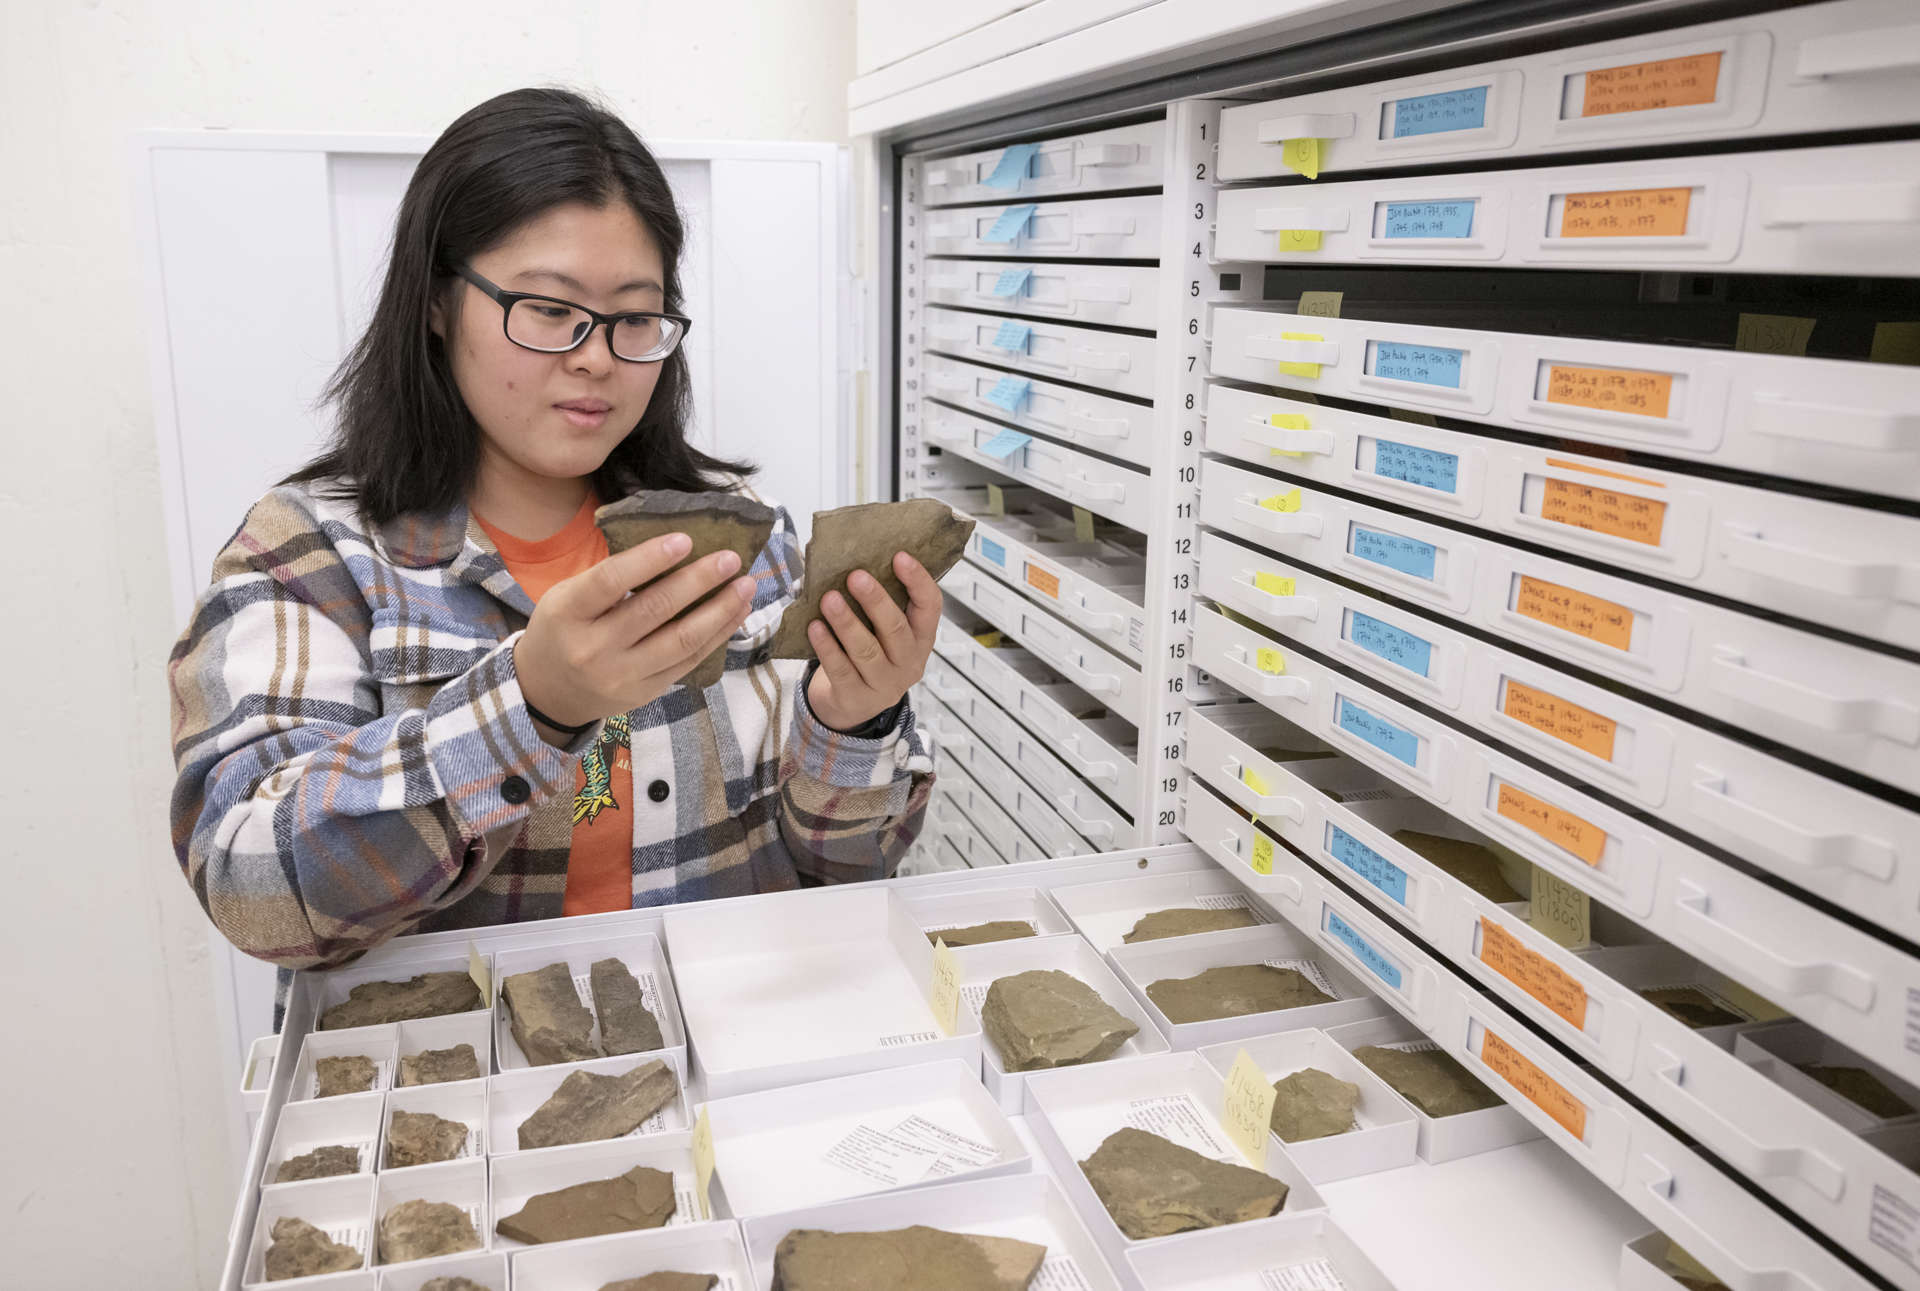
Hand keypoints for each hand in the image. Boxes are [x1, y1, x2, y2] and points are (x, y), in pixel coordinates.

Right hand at [514, 532, 757, 736]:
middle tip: (730, 558)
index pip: (610, 580)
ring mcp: (622, 675)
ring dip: (720, 611)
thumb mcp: (566, 597)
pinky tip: (735, 614)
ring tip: (745, 586)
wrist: (548, 693)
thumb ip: (608, 578)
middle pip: (654, 610)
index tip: (686, 539)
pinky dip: (717, 636)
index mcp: (568, 613)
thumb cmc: (561, 630)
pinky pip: (689, 662)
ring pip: (681, 640)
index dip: (649, 559)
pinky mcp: (645, 693)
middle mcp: (593, 648)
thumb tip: (672, 548)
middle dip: (699, 581)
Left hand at [806, 552, 941, 731]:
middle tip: (855, 576)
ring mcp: (884, 684)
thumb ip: (880, 605)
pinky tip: (815, 627)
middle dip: (876, 601)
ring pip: (866, 651)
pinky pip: (841, 670)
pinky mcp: (856, 698)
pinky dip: (827, 647)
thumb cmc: (870, 653)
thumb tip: (854, 561)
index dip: (918, 581)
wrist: (852, 703)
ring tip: (829, 599)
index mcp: (922, 639)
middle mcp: (909, 663)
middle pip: (896, 629)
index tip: (900, 556)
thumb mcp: (884, 632)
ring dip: (847, 622)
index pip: (930, 607)